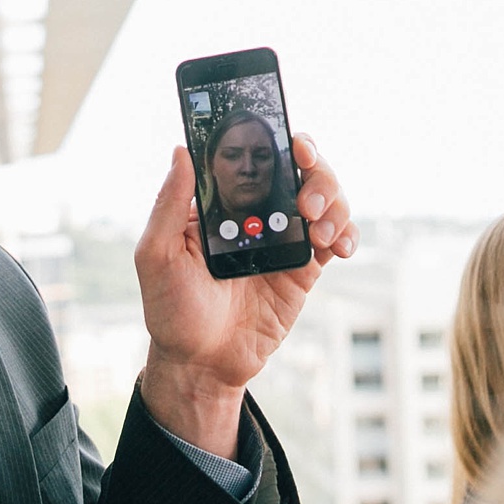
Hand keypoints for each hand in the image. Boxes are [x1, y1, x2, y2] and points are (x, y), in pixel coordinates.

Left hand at [135, 124, 355, 453]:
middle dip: (316, 171)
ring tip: (318, 230)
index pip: (256, 154)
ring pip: (325, 199)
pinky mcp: (303, 270)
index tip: (291, 142)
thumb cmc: (171, 310)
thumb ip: (169, 204)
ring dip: (333, 201)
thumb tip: (181, 150)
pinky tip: (340, 247)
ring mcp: (284, 240)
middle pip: (301, 169)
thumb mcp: (157, 255)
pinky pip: (336, 240)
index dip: (278, 138)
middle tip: (306, 199)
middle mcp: (257, 214)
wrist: (201, 364)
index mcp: (222, 202)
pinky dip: (347, 234)